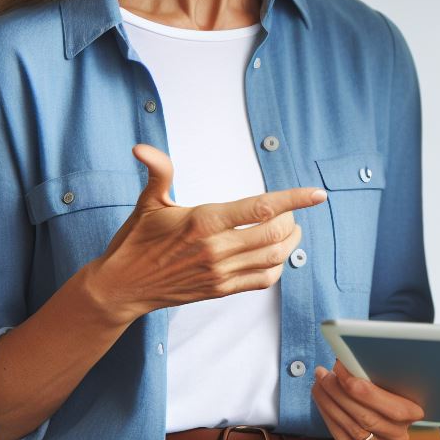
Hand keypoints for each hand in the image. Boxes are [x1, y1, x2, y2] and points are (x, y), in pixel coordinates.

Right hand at [82, 144, 326, 324]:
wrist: (121, 287)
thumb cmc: (136, 241)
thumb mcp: (148, 202)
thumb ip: (158, 171)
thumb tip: (143, 148)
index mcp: (204, 221)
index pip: (262, 207)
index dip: (295, 199)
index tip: (317, 194)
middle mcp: (216, 249)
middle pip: (276, 233)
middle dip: (292, 220)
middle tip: (291, 212)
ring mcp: (220, 273)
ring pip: (275, 258)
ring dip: (291, 243)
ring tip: (290, 230)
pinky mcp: (221, 290)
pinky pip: (263, 281)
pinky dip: (278, 267)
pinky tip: (275, 255)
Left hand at [312, 360, 424, 439]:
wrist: (384, 408)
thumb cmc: (386, 384)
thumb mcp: (388, 377)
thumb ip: (375, 372)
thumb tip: (348, 360)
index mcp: (412, 412)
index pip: (386, 405)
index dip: (361, 389)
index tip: (340, 369)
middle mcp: (399, 435)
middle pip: (365, 417)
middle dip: (339, 393)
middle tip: (323, 375)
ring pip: (351, 428)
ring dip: (329, 404)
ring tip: (319, 383)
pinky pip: (342, 439)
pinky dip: (328, 418)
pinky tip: (321, 401)